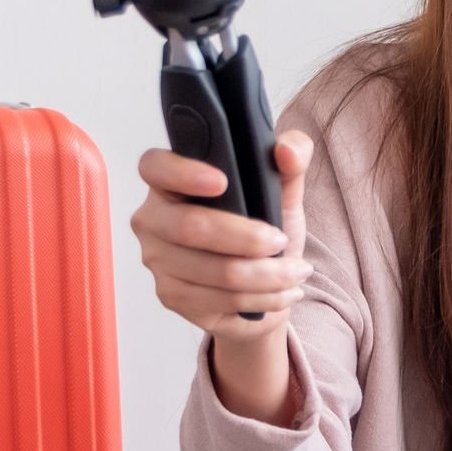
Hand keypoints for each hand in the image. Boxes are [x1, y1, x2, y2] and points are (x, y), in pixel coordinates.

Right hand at [129, 131, 313, 341]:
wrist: (263, 285)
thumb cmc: (263, 227)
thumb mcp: (284, 192)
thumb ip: (292, 160)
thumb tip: (288, 150)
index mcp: (171, 181)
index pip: (156, 167)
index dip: (183, 173)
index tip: (221, 181)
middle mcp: (154, 218)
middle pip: (191, 227)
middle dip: (248, 237)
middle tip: (282, 240)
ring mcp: (157, 259)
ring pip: (215, 270)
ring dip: (268, 275)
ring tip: (297, 270)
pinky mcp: (170, 295)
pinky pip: (220, 300)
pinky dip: (263, 297)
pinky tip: (282, 292)